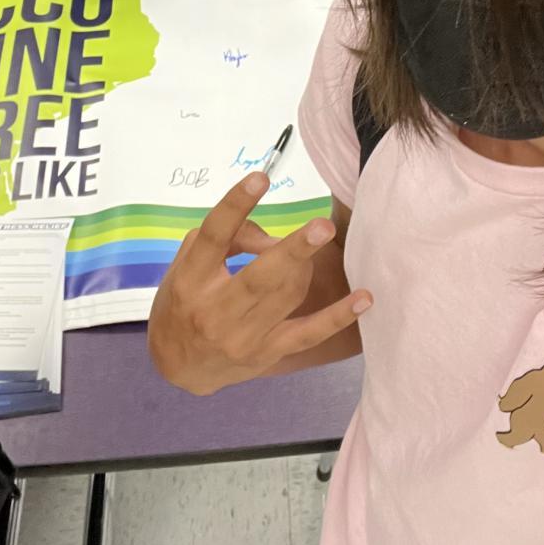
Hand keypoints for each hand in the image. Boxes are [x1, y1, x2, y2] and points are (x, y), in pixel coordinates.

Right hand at [148, 173, 371, 394]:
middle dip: (294, 251)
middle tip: (322, 226)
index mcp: (191, 279)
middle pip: (259, 277)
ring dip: (307, 264)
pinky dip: (338, 317)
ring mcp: (243, 337)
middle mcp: (215, 311)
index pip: (214, 237)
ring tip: (315, 240)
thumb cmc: (183, 301)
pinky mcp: (268, 353)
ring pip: (287, 297)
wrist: (179, 366)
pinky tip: (365, 298)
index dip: (236, 206)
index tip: (261, 178)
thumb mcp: (189, 262)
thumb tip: (275, 236)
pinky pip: (309, 333)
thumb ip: (230, 237)